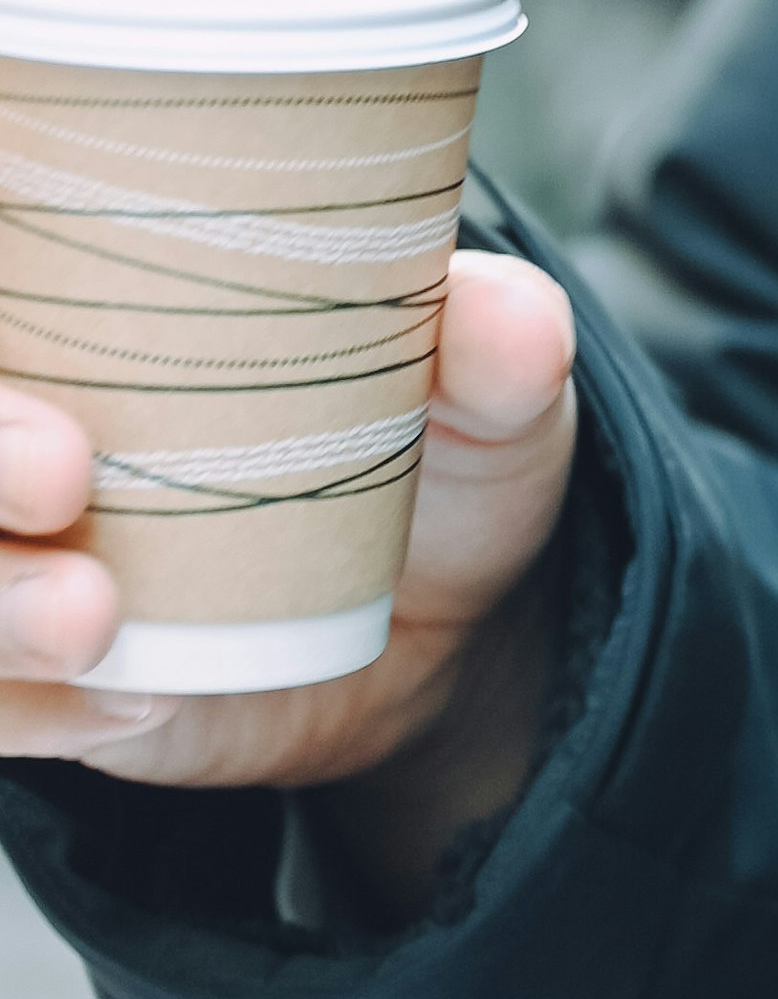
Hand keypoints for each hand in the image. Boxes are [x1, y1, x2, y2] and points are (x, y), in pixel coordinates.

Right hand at [0, 248, 579, 895]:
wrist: (437, 628)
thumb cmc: (427, 452)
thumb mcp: (487, 395)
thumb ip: (500, 343)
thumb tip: (507, 318)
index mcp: (97, 310)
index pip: (10, 288)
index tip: (15, 305)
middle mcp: (35, 428)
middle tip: (61, 473)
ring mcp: (24, 562)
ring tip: (94, 616)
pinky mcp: (44, 685)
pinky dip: (35, 710)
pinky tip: (137, 697)